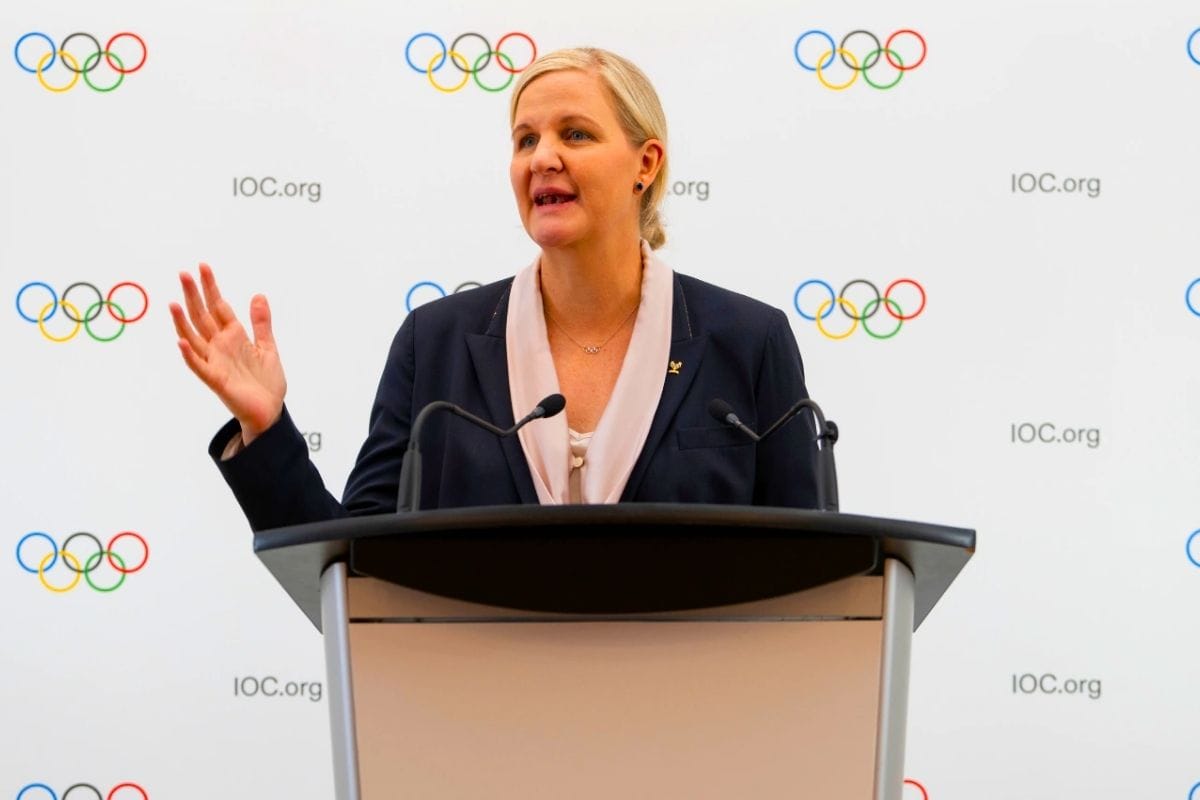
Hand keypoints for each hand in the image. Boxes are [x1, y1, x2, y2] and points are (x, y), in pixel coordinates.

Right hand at [170, 263, 286, 445]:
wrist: (270, 410)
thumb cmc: (266, 381)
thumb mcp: (268, 346)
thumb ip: (261, 323)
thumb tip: (258, 295)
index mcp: (233, 336)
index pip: (218, 306)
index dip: (211, 287)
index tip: (203, 266)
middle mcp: (220, 346)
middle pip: (202, 316)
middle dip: (194, 296)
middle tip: (183, 273)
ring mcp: (216, 362)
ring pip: (194, 338)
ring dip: (183, 322)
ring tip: (173, 303)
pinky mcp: (217, 380)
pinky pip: (199, 367)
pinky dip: (190, 355)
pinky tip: (182, 342)